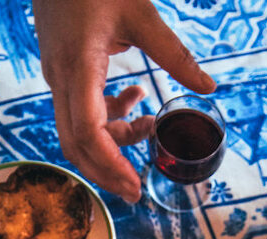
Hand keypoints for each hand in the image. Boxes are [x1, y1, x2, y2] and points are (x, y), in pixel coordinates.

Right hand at [33, 0, 214, 200]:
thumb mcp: (140, 11)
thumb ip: (174, 54)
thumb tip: (208, 87)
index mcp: (78, 66)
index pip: (87, 132)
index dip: (109, 164)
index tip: (134, 185)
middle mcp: (61, 78)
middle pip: (76, 144)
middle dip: (106, 172)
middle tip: (137, 192)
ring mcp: (59, 76)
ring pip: (79, 130)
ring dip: (113, 140)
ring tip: (150, 129)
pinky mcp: (65, 71)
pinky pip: (83, 109)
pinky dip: (110, 115)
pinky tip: (138, 100)